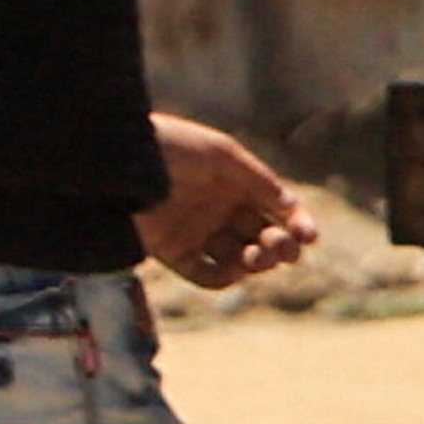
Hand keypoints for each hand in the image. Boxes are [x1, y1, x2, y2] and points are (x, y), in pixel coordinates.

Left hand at [138, 120, 311, 292]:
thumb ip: (258, 181)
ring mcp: (195, 231)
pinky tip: (237, 269)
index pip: (276, 209)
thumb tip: (290, 207)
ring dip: (256, 261)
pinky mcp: (169, 251)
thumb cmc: (171, 147)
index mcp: (236, 183)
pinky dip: (224, 277)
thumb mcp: (222, 154)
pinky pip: (204, 273)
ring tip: (258, 257)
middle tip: (283, 249)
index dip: (296, 222)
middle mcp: (219, 209)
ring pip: (237, 256)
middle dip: (279, 244)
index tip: (309, 236)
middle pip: (260, 235)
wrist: (115, 161)